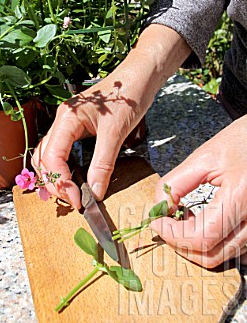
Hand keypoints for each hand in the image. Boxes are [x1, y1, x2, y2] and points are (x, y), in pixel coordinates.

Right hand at [33, 24, 190, 208]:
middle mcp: (61, 120)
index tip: (77, 200)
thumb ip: (103, 164)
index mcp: (66, 118)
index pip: (51, 157)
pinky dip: (62, 166)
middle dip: (54, 182)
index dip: (61, 183)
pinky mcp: (76, 126)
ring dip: (55, 176)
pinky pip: (60, 149)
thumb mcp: (116, 133)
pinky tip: (73, 177)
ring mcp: (67, 123)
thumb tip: (94, 193)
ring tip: (70, 193)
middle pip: (43, 158)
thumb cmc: (128, 97)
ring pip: (48, 154)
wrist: (140, 75)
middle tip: (73, 200)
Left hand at [151, 115, 246, 267]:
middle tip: (165, 223)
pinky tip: (205, 223)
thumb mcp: (204, 156)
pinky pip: (236, 250)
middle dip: (180, 243)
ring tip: (185, 219)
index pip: (201, 237)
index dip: (171, 234)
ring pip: (223, 256)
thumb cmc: (244, 140)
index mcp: (240, 196)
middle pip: (211, 255)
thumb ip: (176, 183)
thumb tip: (159, 208)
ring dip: (196, 245)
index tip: (157, 220)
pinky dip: (214, 244)